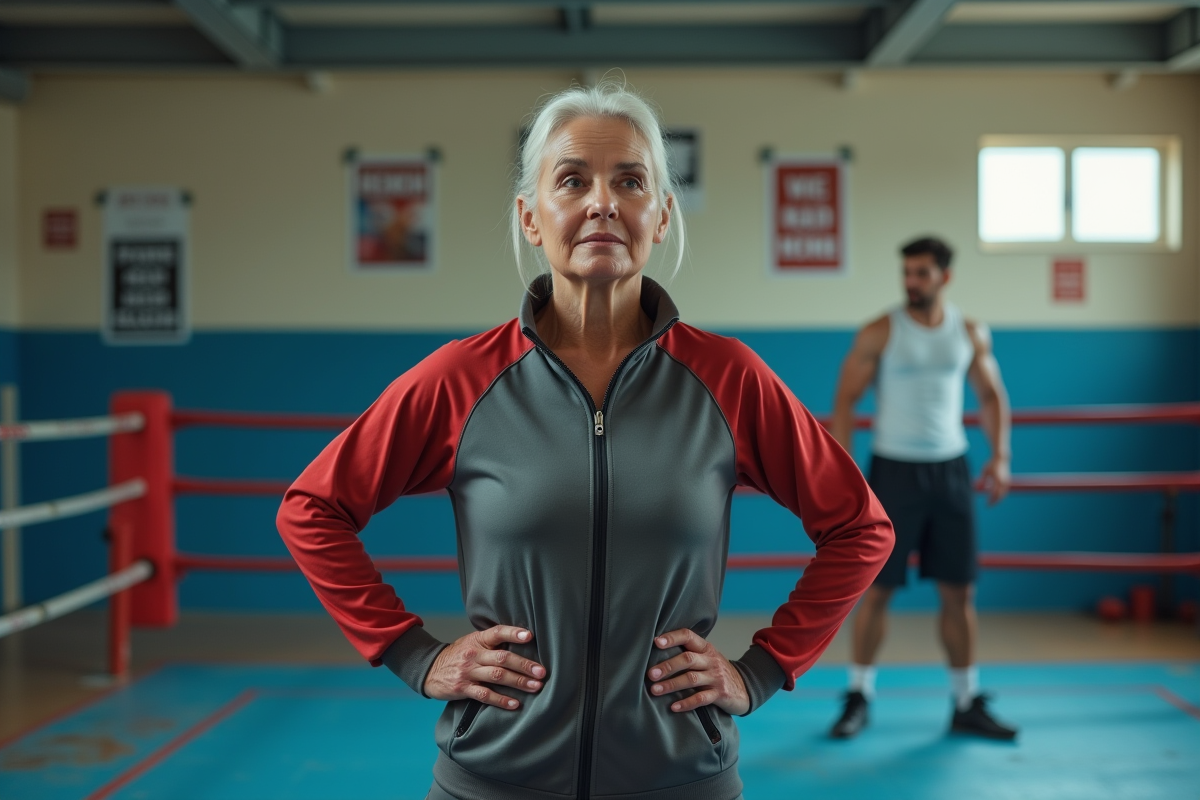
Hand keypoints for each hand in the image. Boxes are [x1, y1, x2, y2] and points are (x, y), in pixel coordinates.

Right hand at [423, 625, 545, 710]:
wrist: (430, 669)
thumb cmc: (458, 655)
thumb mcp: (472, 642)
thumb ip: (492, 643)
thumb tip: (522, 641)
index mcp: (478, 639)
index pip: (497, 632)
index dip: (513, 633)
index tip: (529, 636)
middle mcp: (474, 654)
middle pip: (502, 658)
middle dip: (524, 665)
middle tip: (542, 672)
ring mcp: (468, 672)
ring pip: (497, 676)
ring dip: (519, 682)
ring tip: (536, 687)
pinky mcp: (463, 688)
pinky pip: (485, 695)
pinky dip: (501, 700)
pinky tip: (515, 704)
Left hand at [646, 629, 749, 715]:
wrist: (745, 688)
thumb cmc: (716, 671)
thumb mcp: (707, 657)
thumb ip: (688, 653)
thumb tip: (656, 650)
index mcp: (705, 648)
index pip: (688, 636)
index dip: (672, 638)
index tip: (656, 642)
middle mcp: (711, 660)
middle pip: (687, 659)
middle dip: (667, 666)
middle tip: (651, 674)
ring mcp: (716, 677)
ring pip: (691, 679)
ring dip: (671, 685)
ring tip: (655, 690)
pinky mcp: (720, 694)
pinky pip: (701, 698)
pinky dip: (686, 703)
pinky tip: (674, 707)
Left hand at [980, 456, 1010, 504]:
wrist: (1001, 458)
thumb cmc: (991, 464)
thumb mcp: (984, 471)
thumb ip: (982, 480)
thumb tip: (978, 488)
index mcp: (997, 480)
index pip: (994, 493)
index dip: (990, 500)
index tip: (987, 504)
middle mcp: (1003, 482)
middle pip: (1000, 495)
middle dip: (995, 501)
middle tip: (989, 505)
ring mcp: (1006, 481)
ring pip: (1003, 494)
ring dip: (998, 499)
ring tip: (993, 502)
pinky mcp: (1007, 480)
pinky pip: (1005, 490)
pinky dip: (1001, 494)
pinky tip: (996, 496)